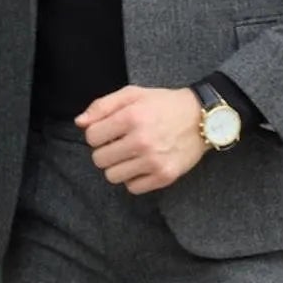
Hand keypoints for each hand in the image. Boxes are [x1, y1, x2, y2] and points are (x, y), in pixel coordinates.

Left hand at [75, 85, 207, 192]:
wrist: (202, 118)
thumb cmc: (165, 105)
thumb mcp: (133, 95)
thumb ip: (102, 106)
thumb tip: (80, 123)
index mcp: (131, 117)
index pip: (91, 137)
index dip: (97, 134)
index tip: (110, 131)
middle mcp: (142, 140)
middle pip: (99, 159)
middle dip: (106, 151)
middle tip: (121, 144)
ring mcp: (153, 160)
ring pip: (112, 176)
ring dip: (118, 166)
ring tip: (131, 155)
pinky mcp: (164, 176)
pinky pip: (132, 188)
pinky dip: (134, 178)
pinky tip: (143, 165)